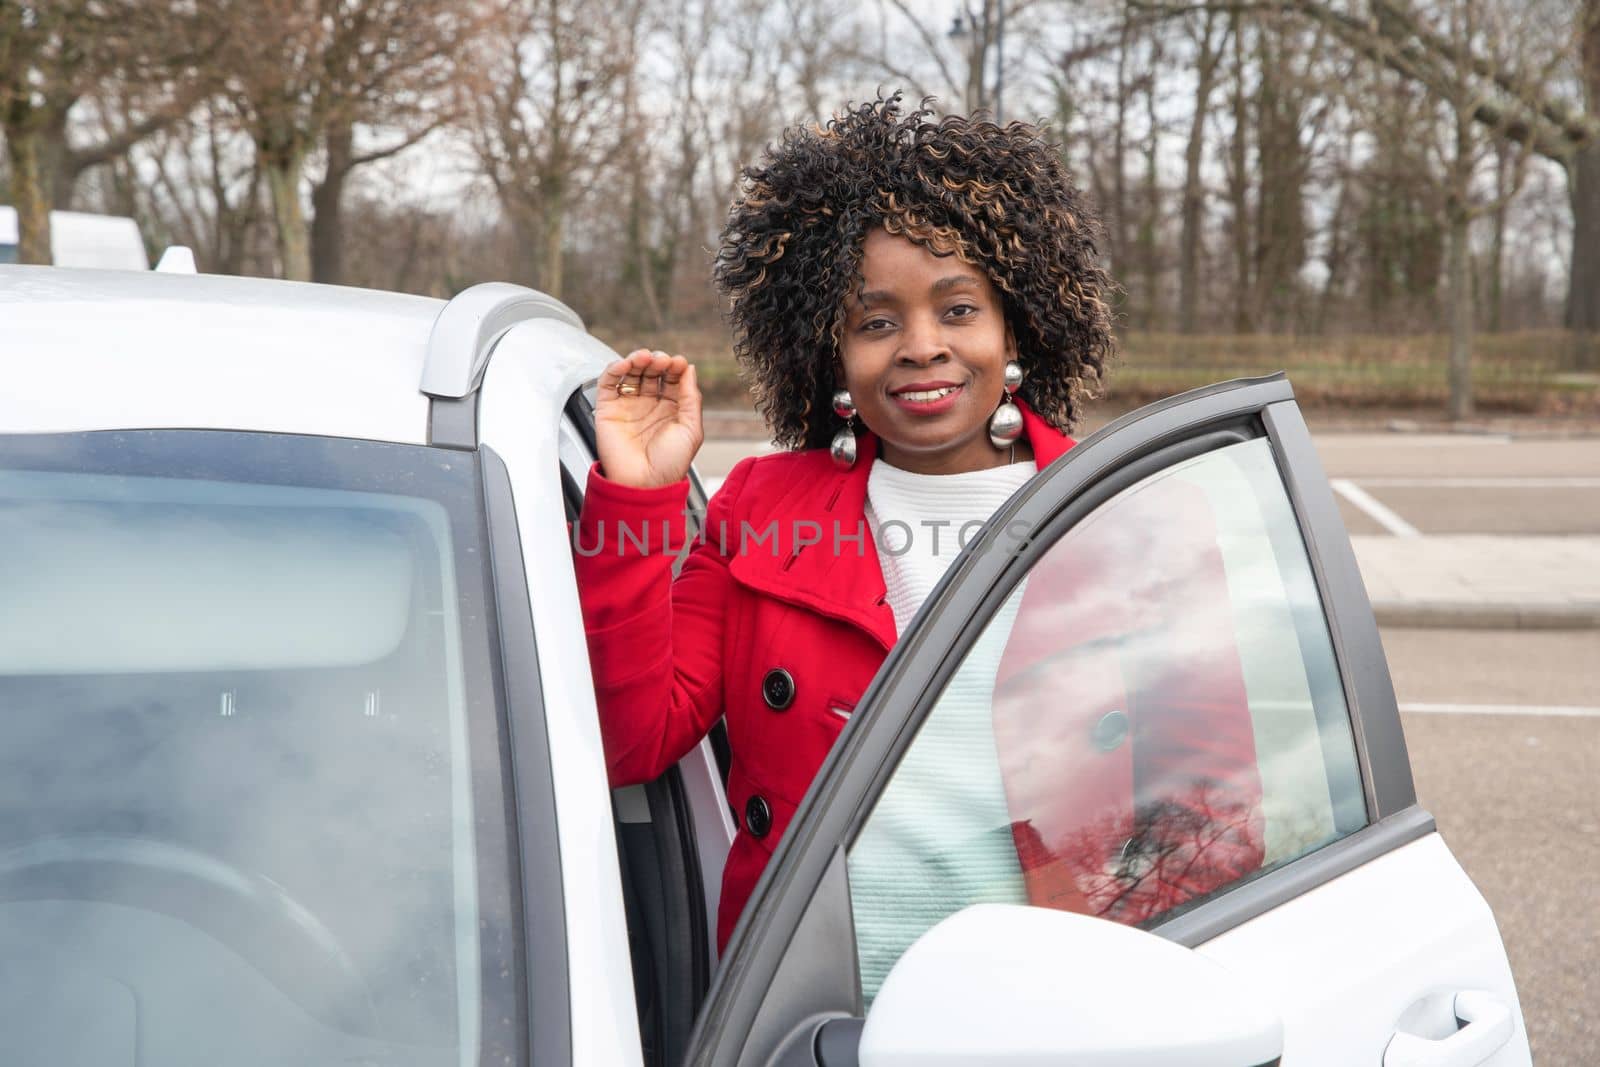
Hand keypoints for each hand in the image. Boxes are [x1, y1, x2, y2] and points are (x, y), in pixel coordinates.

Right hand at [594, 349, 703, 488]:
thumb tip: (690, 369)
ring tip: (644, 358)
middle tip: (661, 361)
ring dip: (637, 359)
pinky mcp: (608, 408)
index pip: (672, 378)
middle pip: (651, 371)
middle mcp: (649, 405)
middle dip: (657, 361)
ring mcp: (628, 405)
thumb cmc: (669, 464)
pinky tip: (625, 364)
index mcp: (671, 409)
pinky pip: (608, 382)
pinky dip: (614, 368)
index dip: (675, 366)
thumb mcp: (691, 429)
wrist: (642, 484)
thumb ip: (691, 397)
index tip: (679, 363)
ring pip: (631, 372)